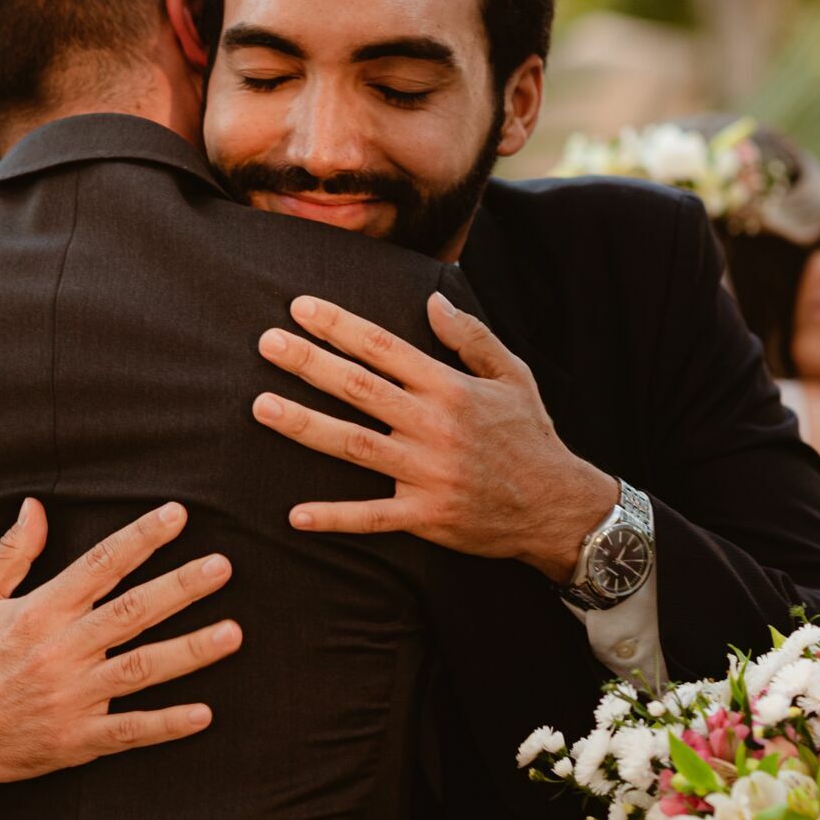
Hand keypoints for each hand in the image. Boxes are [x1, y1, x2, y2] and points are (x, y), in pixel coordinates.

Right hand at [0, 499, 240, 817]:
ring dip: (190, 651)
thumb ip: (11, 553)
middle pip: (132, 612)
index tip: (178, 515)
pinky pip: (130, 730)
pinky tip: (204, 712)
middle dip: (180, 587)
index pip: (101, 565)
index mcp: (39, 612)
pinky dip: (167, 723)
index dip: (141, 538)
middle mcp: (60, 651)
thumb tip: (35, 507)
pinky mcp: (76, 739)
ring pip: (141, 668)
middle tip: (222, 567)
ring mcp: (71, 697)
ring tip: (232, 633)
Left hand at [251, 292, 615, 582]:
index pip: (383, 347)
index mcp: (450, 388)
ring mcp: (428, 473)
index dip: (339, 326)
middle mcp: (434, 426)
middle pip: (359, 388)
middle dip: (309, 364)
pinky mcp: (427, 516)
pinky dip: (335, 517)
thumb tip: (433, 301)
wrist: (558, 507)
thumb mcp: (513, 376)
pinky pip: (373, 517)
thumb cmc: (531, 436)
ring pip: (354, 446)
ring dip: (305, 426)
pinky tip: (295, 514)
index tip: (300, 308)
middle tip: (266, 343)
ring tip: (261, 407)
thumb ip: (471, 338)